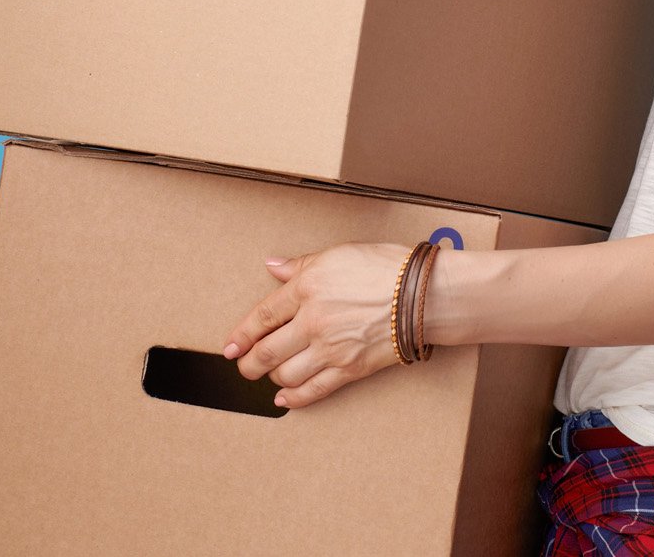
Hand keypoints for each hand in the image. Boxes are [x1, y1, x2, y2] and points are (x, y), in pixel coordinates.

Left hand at [221, 242, 409, 408]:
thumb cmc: (386, 268)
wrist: (424, 295)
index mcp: (307, 287)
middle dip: (249, 363)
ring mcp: (330, 349)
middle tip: (243, 366)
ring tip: (268, 376)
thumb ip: (302, 264)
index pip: (262, 317)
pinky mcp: (349, 370)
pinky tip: (284, 398)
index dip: (240, 335)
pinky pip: (313, 390)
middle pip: (266, 352)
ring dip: (271, 378)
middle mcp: (313, 321)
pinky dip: (294, 398)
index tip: (228, 347)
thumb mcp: (339, 254)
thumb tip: (273, 266)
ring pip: (285, 374)